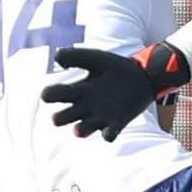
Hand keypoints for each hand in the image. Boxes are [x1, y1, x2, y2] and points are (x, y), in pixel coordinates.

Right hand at [41, 43, 189, 140]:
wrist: (143, 75)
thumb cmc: (115, 68)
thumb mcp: (96, 58)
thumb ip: (76, 55)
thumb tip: (56, 58)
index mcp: (77, 90)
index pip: (53, 95)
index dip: (48, 95)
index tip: (54, 92)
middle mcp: (85, 106)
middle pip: (61, 119)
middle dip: (60, 118)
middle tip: (68, 111)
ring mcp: (100, 116)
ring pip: (82, 131)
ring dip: (80, 130)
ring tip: (80, 128)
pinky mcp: (117, 123)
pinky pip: (109, 136)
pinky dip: (108, 135)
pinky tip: (111, 129)